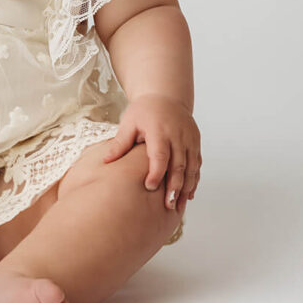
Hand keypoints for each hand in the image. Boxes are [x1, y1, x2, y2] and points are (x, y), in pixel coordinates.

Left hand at [100, 95, 199, 209]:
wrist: (166, 96)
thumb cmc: (144, 110)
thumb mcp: (129, 122)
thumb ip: (120, 143)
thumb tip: (105, 161)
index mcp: (160, 130)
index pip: (160, 155)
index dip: (156, 172)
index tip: (150, 187)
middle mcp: (178, 135)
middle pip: (179, 165)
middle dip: (174, 187)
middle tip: (168, 205)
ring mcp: (190, 139)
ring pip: (191, 167)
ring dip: (186, 188)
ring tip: (178, 206)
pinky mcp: (196, 142)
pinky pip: (197, 164)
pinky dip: (194, 180)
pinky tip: (189, 195)